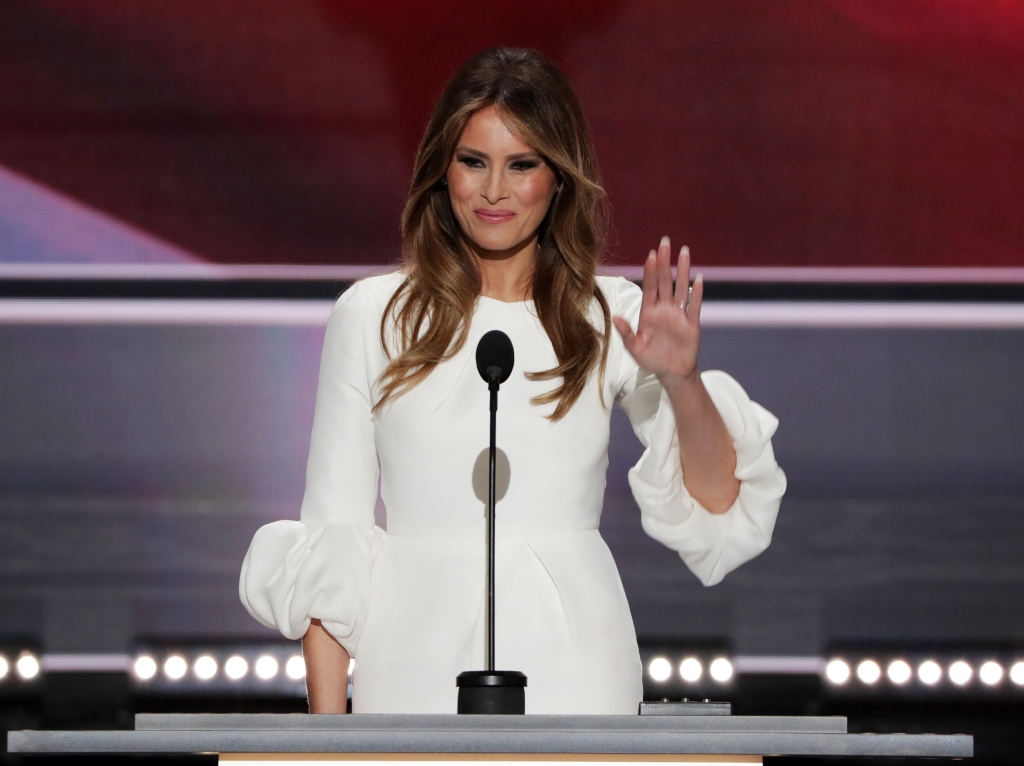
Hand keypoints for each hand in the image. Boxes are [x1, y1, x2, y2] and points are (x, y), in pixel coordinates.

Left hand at [612, 236, 703, 391]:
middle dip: (665, 262)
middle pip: (665, 281)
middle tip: (665, 242)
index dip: (650, 271)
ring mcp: (678, 314)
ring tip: (684, 252)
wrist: (672, 372)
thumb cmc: (651, 359)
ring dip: (683, 270)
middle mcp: (664, 309)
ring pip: (681, 288)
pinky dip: (697, 293)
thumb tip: (615, 317)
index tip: (651, 254)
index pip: (649, 287)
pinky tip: (698, 279)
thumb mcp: (635, 348)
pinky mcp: (691, 324)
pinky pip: (694, 305)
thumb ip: (626, 333)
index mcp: (649, 312)